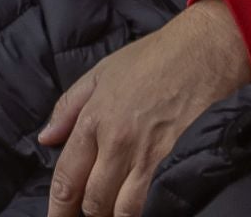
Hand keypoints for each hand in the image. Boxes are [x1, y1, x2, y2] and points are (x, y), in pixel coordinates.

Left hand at [41, 0, 250, 216]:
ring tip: (116, 210)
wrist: (205, 50)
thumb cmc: (153, 58)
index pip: (67, 177)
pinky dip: (146, 211)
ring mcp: (150, 157)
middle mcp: (118, 144)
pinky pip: (155, 203)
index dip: (59, 207)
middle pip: (94, 201)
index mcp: (94, 120)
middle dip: (89, 212)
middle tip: (90, 212)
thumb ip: (68, 107)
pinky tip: (143, 208)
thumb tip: (45, 138)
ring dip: (117, 215)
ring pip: (123, 211)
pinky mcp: (179, 164)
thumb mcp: (101, 73)